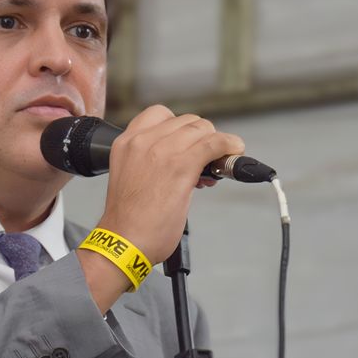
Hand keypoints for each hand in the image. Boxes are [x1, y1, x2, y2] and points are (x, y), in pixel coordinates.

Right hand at [87, 105, 242, 277]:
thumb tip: (182, 158)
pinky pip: (214, 143)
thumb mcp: (130, 176)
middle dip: (200, 137)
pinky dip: (229, 145)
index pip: (160, 115)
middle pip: (186, 120)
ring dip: (215, 142)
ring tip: (216, 164)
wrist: (124, 242)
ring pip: (202, 129)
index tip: (188, 141)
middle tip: (205, 158)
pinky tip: (234, 151)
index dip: (180, 127)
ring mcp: (162, 150)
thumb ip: (150, 160)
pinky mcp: (182, 164)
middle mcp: (142, 141)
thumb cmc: (128, 219)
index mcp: (126, 142)